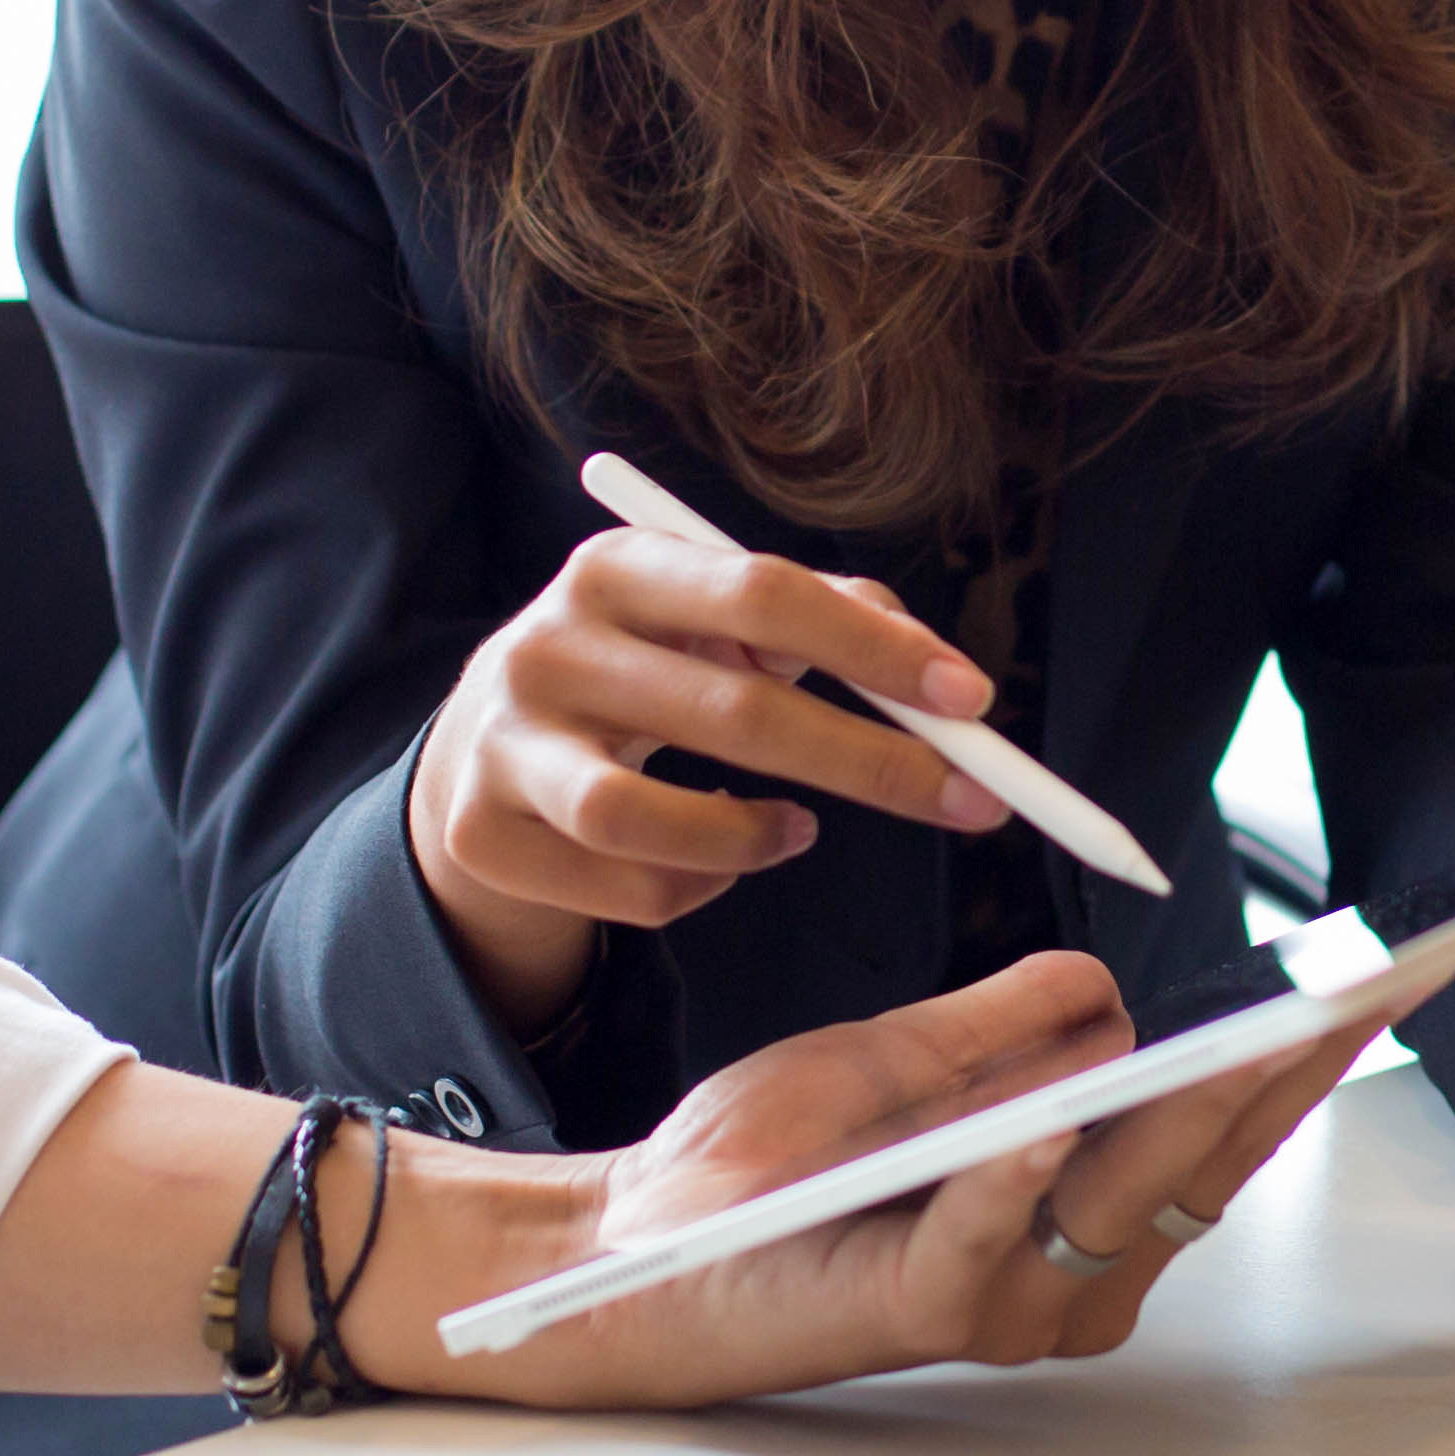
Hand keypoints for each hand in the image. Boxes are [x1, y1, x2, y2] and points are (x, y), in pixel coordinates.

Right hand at [411, 527, 1018, 1030]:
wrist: (485, 746)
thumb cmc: (647, 667)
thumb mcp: (715, 617)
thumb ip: (829, 617)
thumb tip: (936, 666)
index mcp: (618, 568)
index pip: (764, 592)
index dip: (874, 648)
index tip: (971, 698)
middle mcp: (547, 645)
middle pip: (735, 711)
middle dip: (873, 764)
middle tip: (970, 800)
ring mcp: (503, 746)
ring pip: (643, 820)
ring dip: (754, 840)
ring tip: (796, 834)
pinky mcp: (482, 836)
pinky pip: (628, 887)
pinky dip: (697, 886)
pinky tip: (713, 861)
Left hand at [441, 954, 1380, 1410]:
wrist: (631, 1247)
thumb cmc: (759, 1166)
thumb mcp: (901, 1061)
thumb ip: (1006, 1027)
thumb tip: (1112, 988)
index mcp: (1081, 1215)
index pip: (1215, 1131)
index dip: (1295, 1056)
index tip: (1370, 978)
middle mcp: (1069, 1279)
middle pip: (1200, 1168)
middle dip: (1279, 1073)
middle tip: (1350, 990)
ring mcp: (1003, 1306)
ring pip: (1116, 1202)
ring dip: (1177, 1115)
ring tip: (1233, 1037)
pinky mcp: (917, 1312)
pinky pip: (985, 1241)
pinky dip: (1017, 1181)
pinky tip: (1050, 1120)